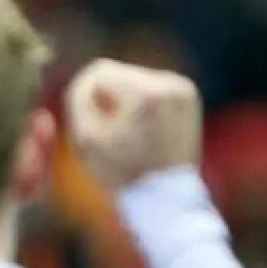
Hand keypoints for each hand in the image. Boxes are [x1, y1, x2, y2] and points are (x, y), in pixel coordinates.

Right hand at [65, 58, 202, 191]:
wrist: (165, 196)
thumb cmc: (121, 172)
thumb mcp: (85, 138)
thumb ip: (78, 98)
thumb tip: (85, 79)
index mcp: (146, 93)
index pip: (99, 71)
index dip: (86, 97)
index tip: (90, 123)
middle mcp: (170, 82)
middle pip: (119, 72)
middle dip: (109, 98)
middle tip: (110, 131)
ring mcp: (183, 87)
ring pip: (134, 79)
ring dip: (124, 101)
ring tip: (128, 133)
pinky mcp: (189, 95)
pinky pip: (152, 88)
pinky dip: (142, 105)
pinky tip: (143, 130)